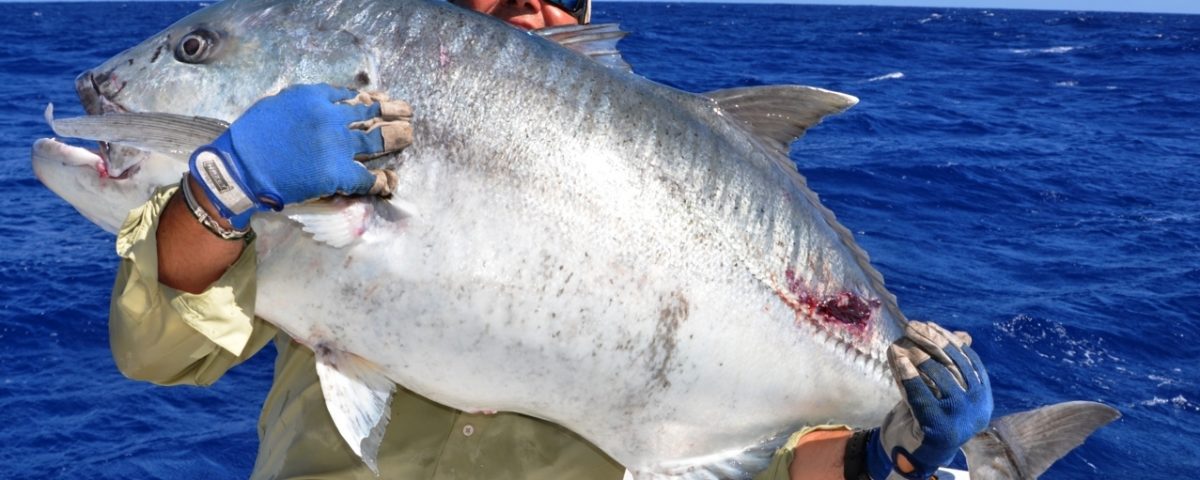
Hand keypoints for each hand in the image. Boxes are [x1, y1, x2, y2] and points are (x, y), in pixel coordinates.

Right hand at [189, 84, 412, 227]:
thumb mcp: (276, 105)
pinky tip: (392, 181)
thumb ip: (302, 102)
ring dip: (397, 137)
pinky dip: (382, 180)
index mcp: (313, 97)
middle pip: (370, 113)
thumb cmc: (250, 137)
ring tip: (410, 135)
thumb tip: (323, 102)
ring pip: (376, 140)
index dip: (369, 98)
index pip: (349, 95)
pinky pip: (368, 178)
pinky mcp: (338, 173)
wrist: (241, 168)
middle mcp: (331, 117)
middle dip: (392, 111)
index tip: (379, 98)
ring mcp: (337, 146)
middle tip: (407, 112)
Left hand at [866, 321, 991, 478]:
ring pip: (940, 377)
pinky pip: (923, 395)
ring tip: (903, 342)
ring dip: (918, 355)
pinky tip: (899, 360)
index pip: (968, 359)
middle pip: (954, 364)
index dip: (948, 340)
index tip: (929, 325)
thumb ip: (952, 364)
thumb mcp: (944, 388)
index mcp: (983, 395)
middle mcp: (977, 406)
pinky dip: (910, 375)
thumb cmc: (932, 414)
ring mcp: (960, 417)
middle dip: (931, 341)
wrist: (922, 451)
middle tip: (912, 326)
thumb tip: (963, 335)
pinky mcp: (939, 427)